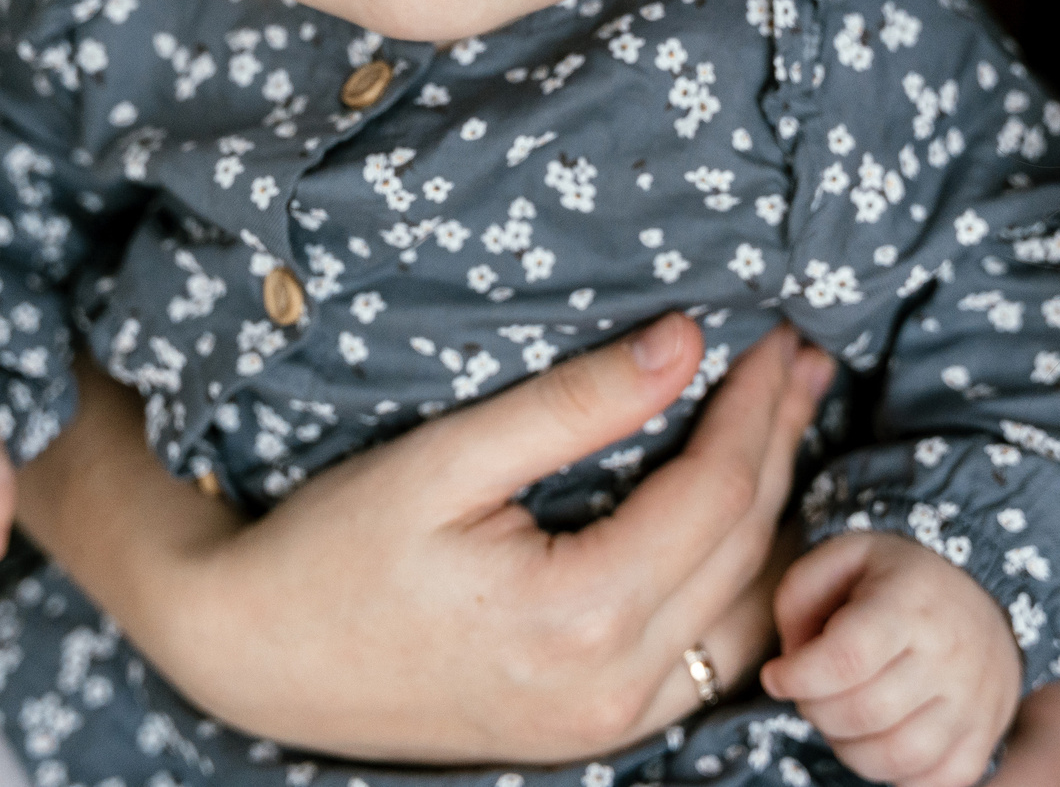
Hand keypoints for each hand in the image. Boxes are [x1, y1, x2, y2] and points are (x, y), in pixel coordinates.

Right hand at [16, 314, 833, 763]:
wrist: (256, 653)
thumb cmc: (334, 546)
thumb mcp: (446, 458)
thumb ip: (574, 404)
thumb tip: (688, 341)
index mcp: (578, 616)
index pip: (716, 493)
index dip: (755, 405)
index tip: (775, 332)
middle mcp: (611, 686)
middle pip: (745, 547)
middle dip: (780, 443)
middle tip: (803, 358)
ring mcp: (608, 723)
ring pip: (743, 609)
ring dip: (776, 511)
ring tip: (788, 419)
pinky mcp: (595, 728)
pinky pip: (707, 654)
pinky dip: (740, 578)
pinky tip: (743, 515)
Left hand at [761, 533, 1021, 786]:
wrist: (980, 600)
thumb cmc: (894, 582)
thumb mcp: (841, 558)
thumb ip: (798, 596)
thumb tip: (792, 662)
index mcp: (910, 603)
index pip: (847, 658)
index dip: (798, 677)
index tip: (775, 675)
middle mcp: (951, 655)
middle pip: (864, 713)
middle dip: (816, 711)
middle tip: (809, 692)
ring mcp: (974, 702)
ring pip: (894, 757)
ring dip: (847, 747)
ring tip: (839, 716)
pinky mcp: (984, 739)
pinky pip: (931, 782)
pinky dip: (891, 774)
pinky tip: (876, 738)